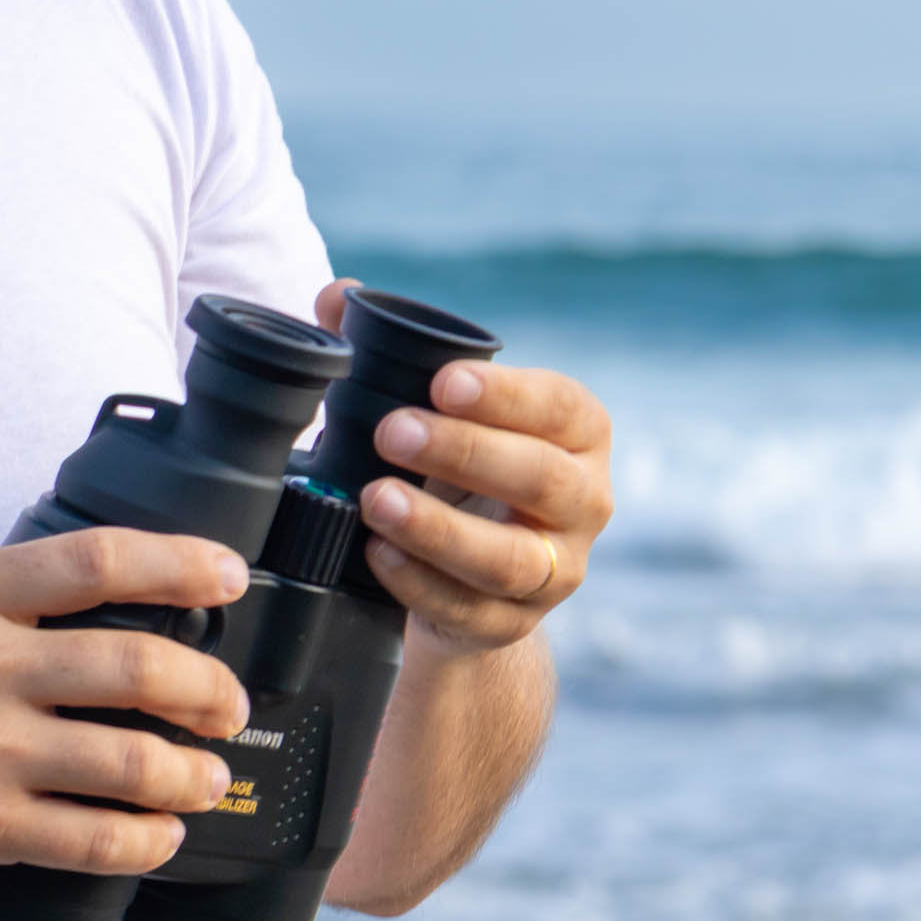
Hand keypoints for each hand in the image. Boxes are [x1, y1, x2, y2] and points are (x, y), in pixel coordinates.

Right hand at [0, 527, 252, 897]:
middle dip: (209, 690)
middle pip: (140, 666)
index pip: (99, 562)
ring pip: (133, 763)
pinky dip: (147, 841)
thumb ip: (4, 595)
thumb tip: (104, 592)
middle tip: (228, 705)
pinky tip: (160, 836)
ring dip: (192, 774)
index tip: (229, 576)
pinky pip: (96, 839)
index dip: (181, 564)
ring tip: (205, 778)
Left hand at [319, 279, 612, 655]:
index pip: (559, 407)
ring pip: (509, 557)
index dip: (506, 396)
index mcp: (577, 431)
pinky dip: (420, 583)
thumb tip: (336, 297)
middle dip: (464, 452)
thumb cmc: (455, 462)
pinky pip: (472, 610)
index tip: (443, 380)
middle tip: (390, 431)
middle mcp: (584, 500)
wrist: (468, 568)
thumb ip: (387, 347)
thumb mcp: (437, 406)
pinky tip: (378, 553)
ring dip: (438, 529)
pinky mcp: (515, 623)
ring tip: (375, 499)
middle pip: (541, 478)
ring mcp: (557, 570)